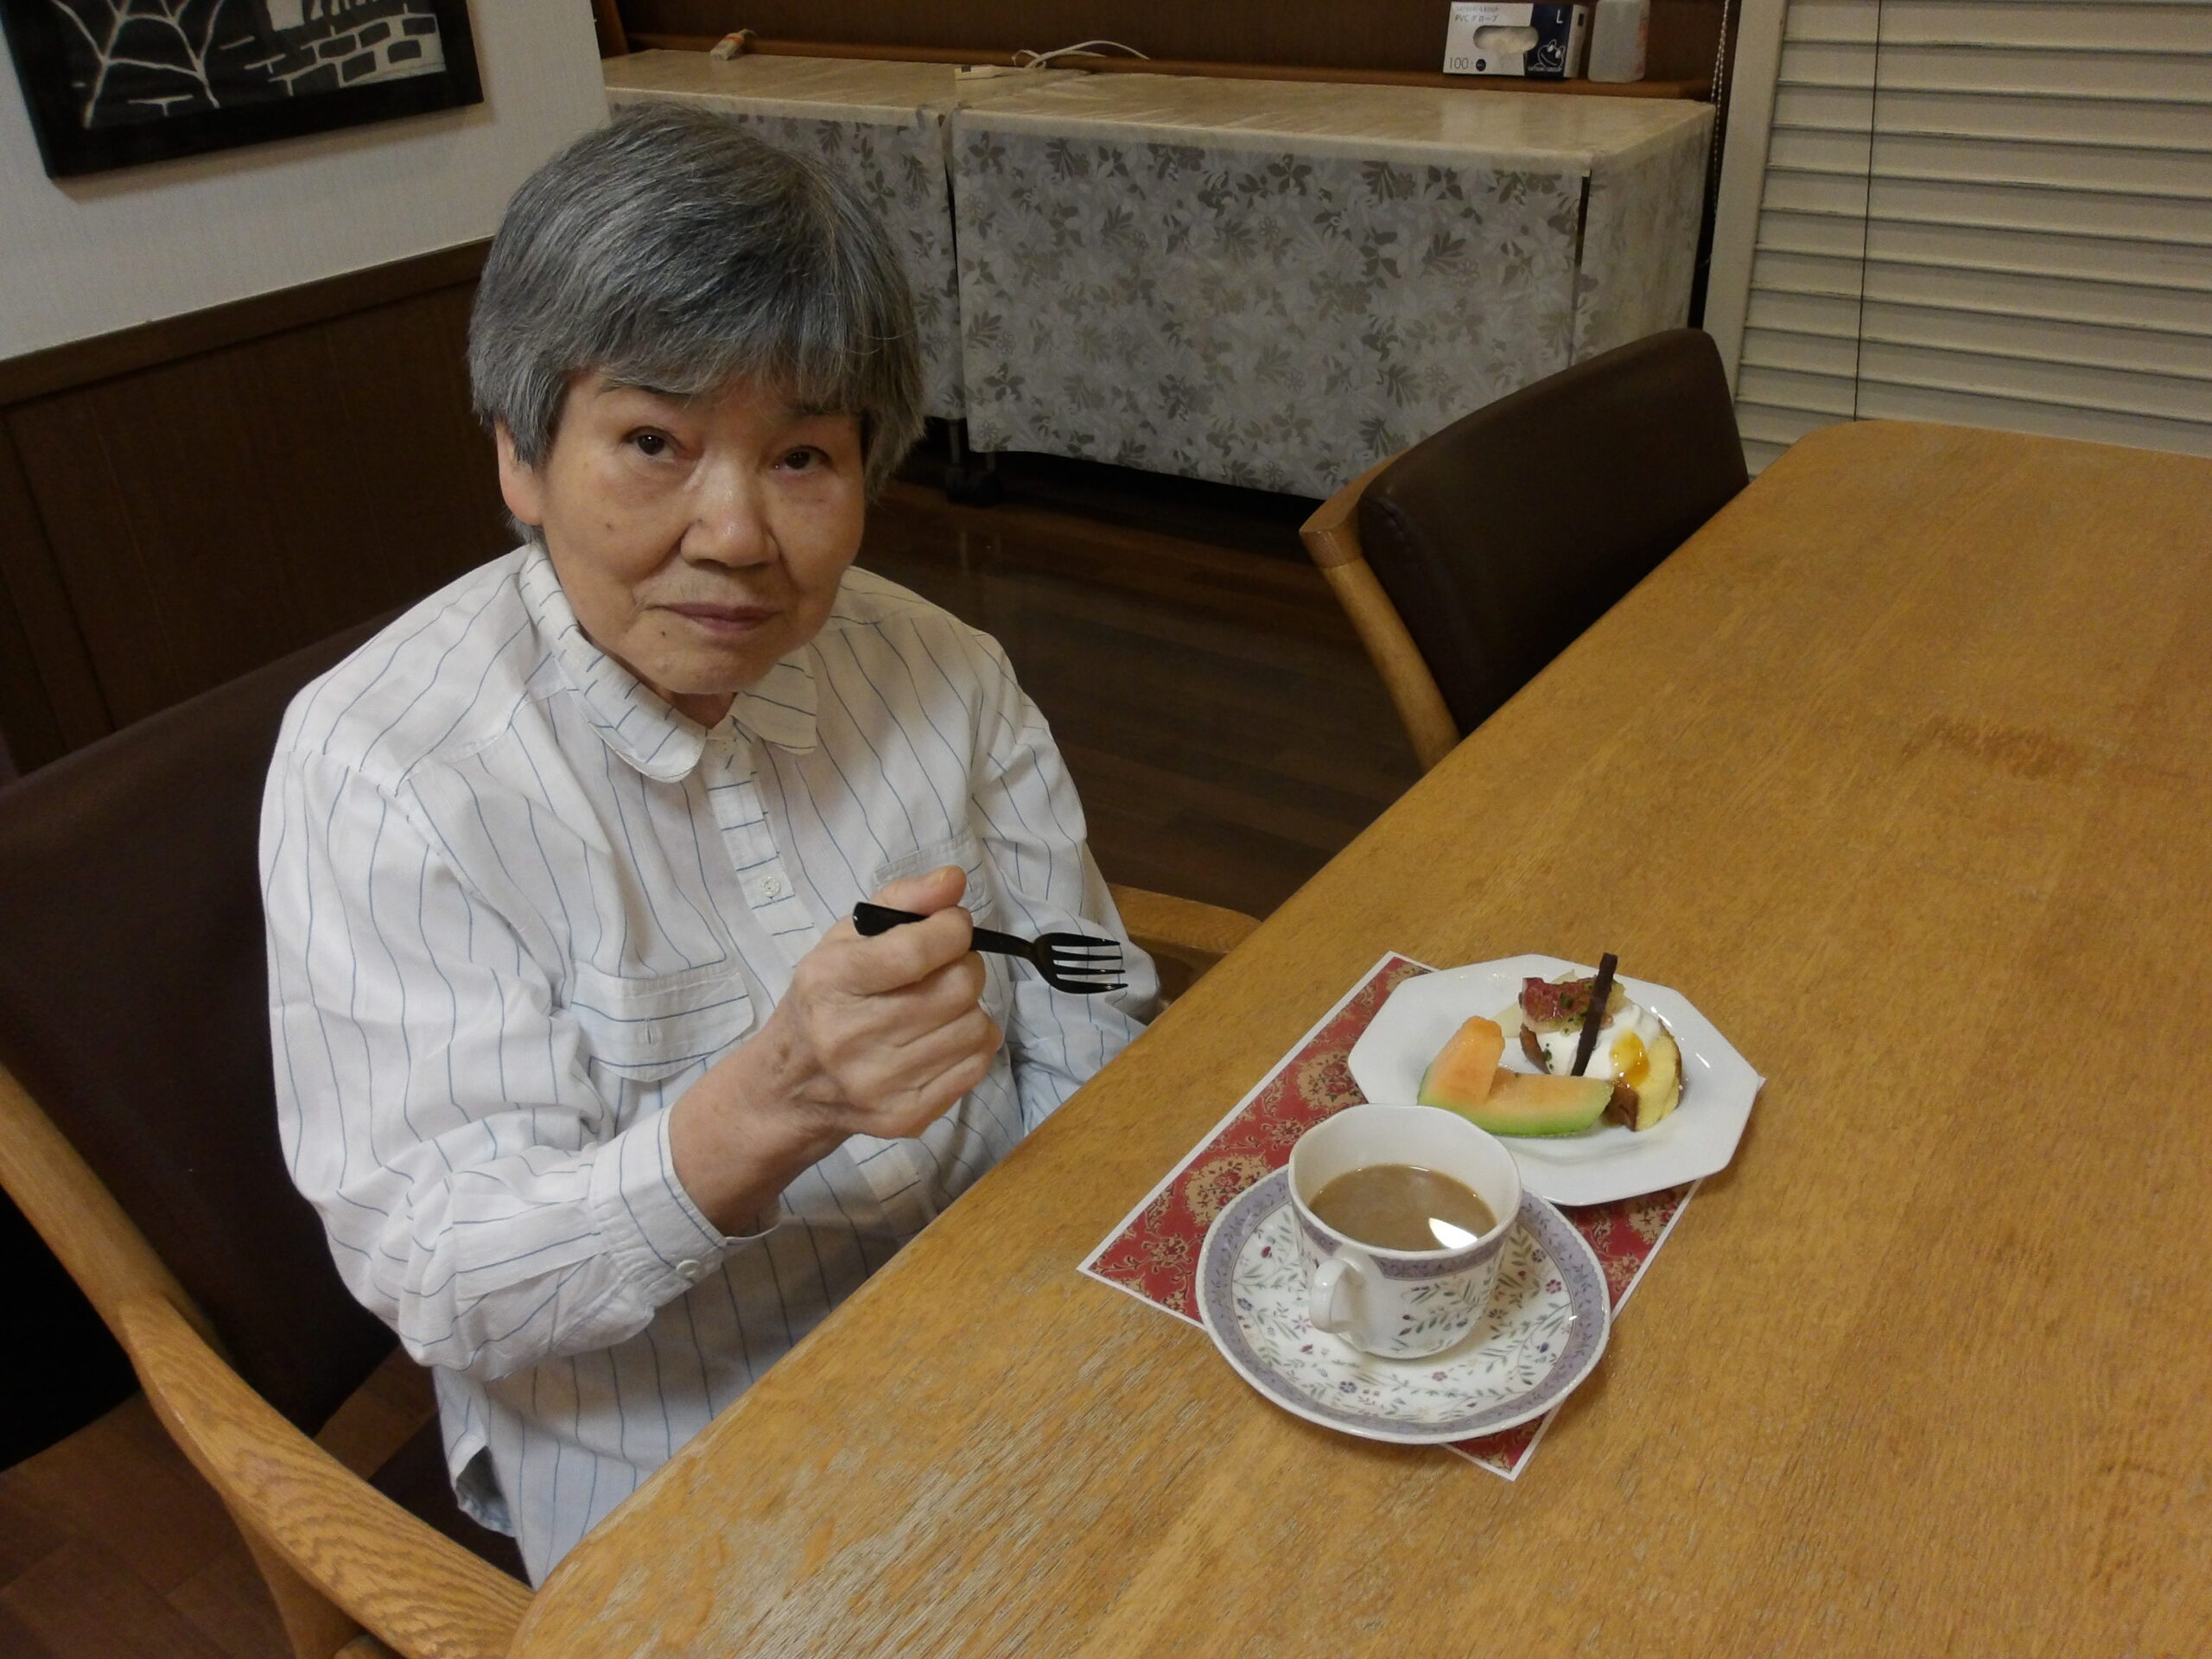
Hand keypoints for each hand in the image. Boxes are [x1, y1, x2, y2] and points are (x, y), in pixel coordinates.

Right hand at [669, 866, 1002, 1232]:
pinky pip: (977, 1065)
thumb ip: (903, 900)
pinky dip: (969, 1044)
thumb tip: (954, 881)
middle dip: (964, 966)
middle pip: (959, 988)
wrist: (792, 1087)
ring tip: (937, 1006)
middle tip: (945, 967)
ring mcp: (880, 1084)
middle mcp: (850, 1036)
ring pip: (976, 1027)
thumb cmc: (826, 998)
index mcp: (830, 981)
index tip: (952, 926)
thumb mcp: (847, 938)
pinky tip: (939, 1039)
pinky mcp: (906, 1116)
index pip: (917, 951)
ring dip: (968, 1008)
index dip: (952, 930)